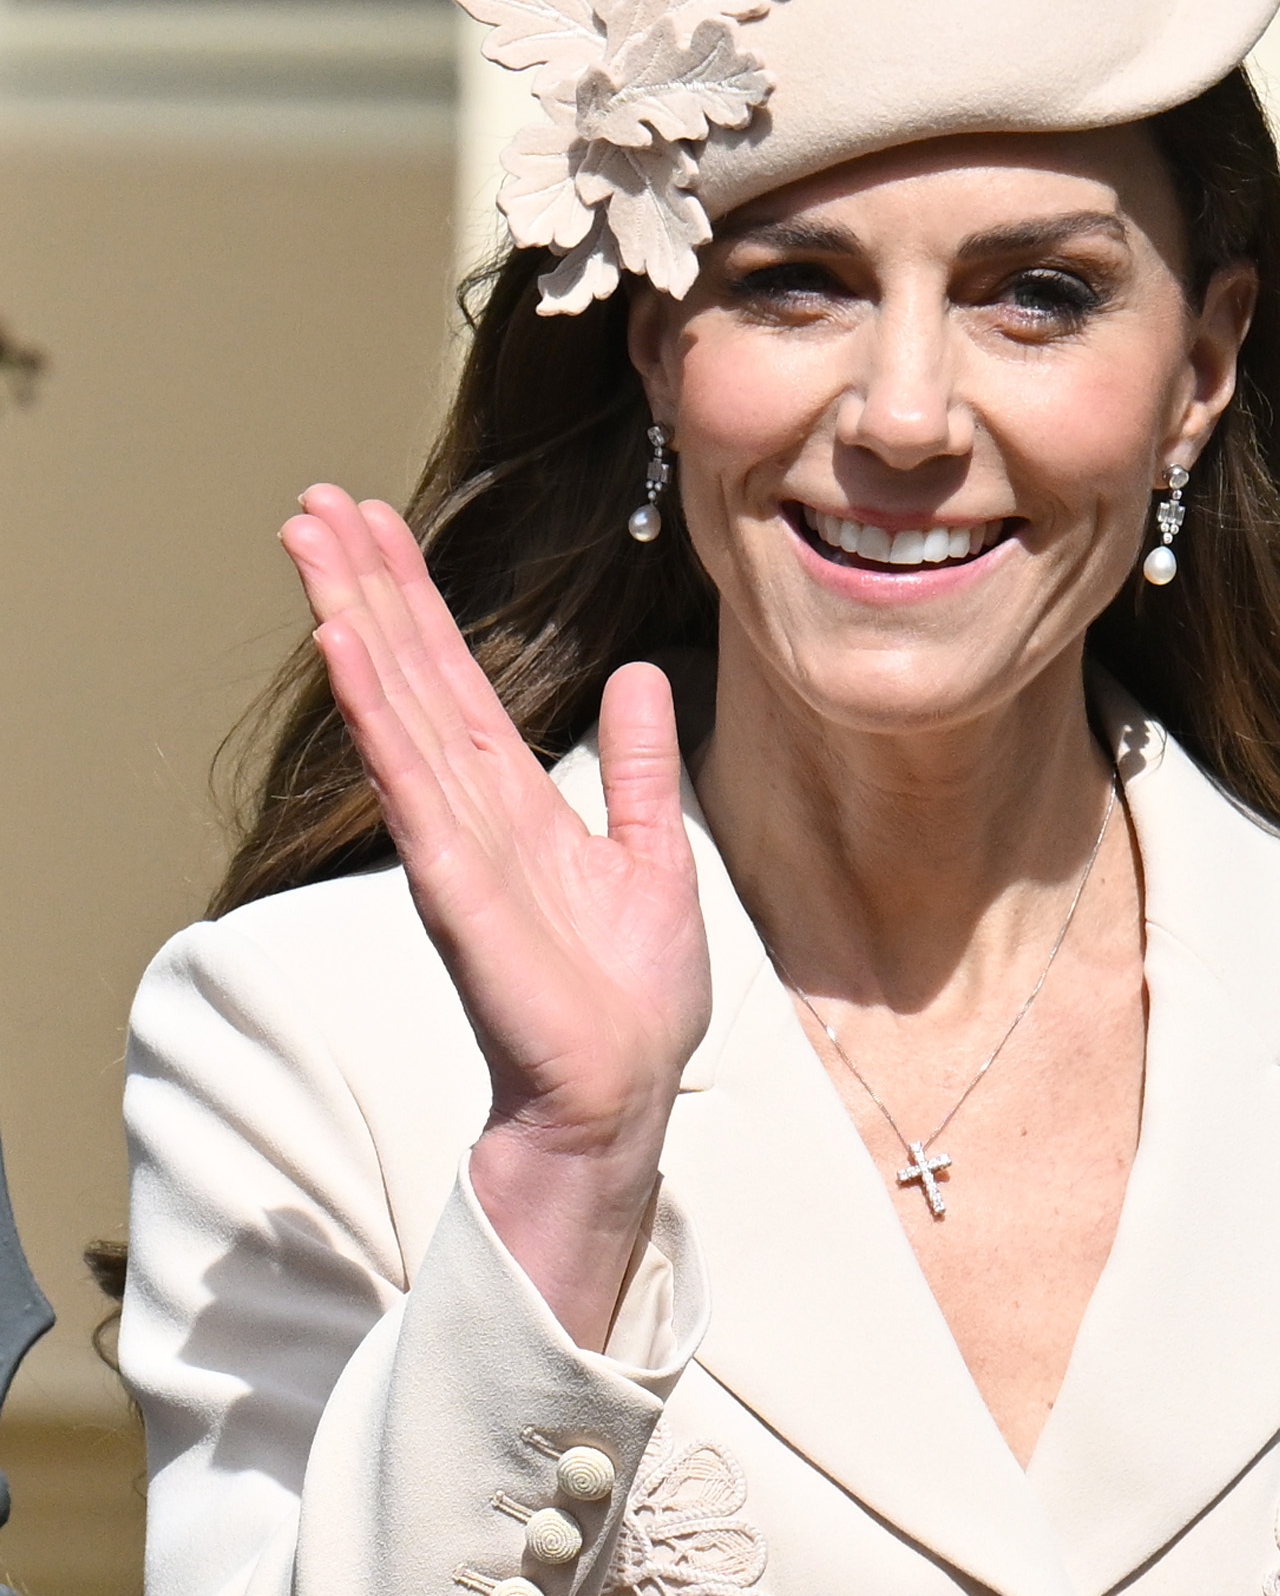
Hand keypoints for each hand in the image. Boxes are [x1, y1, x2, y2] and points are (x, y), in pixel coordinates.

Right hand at [280, 487, 712, 1349]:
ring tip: (311, 544)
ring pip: (394, 710)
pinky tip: (344, 647)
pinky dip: (376, 715)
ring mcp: (456, 844)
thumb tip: (641, 679)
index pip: (451, 679)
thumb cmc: (629, 998)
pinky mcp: (457, 887)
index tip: (376, 523)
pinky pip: (410, 785)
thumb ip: (635, 770)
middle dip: (364, 586)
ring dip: (352, 622)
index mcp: (514, 800)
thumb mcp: (652, 857)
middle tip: (314, 501)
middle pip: (406, 674)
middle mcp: (471, 809)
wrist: (621, 1095)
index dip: (413, 600)